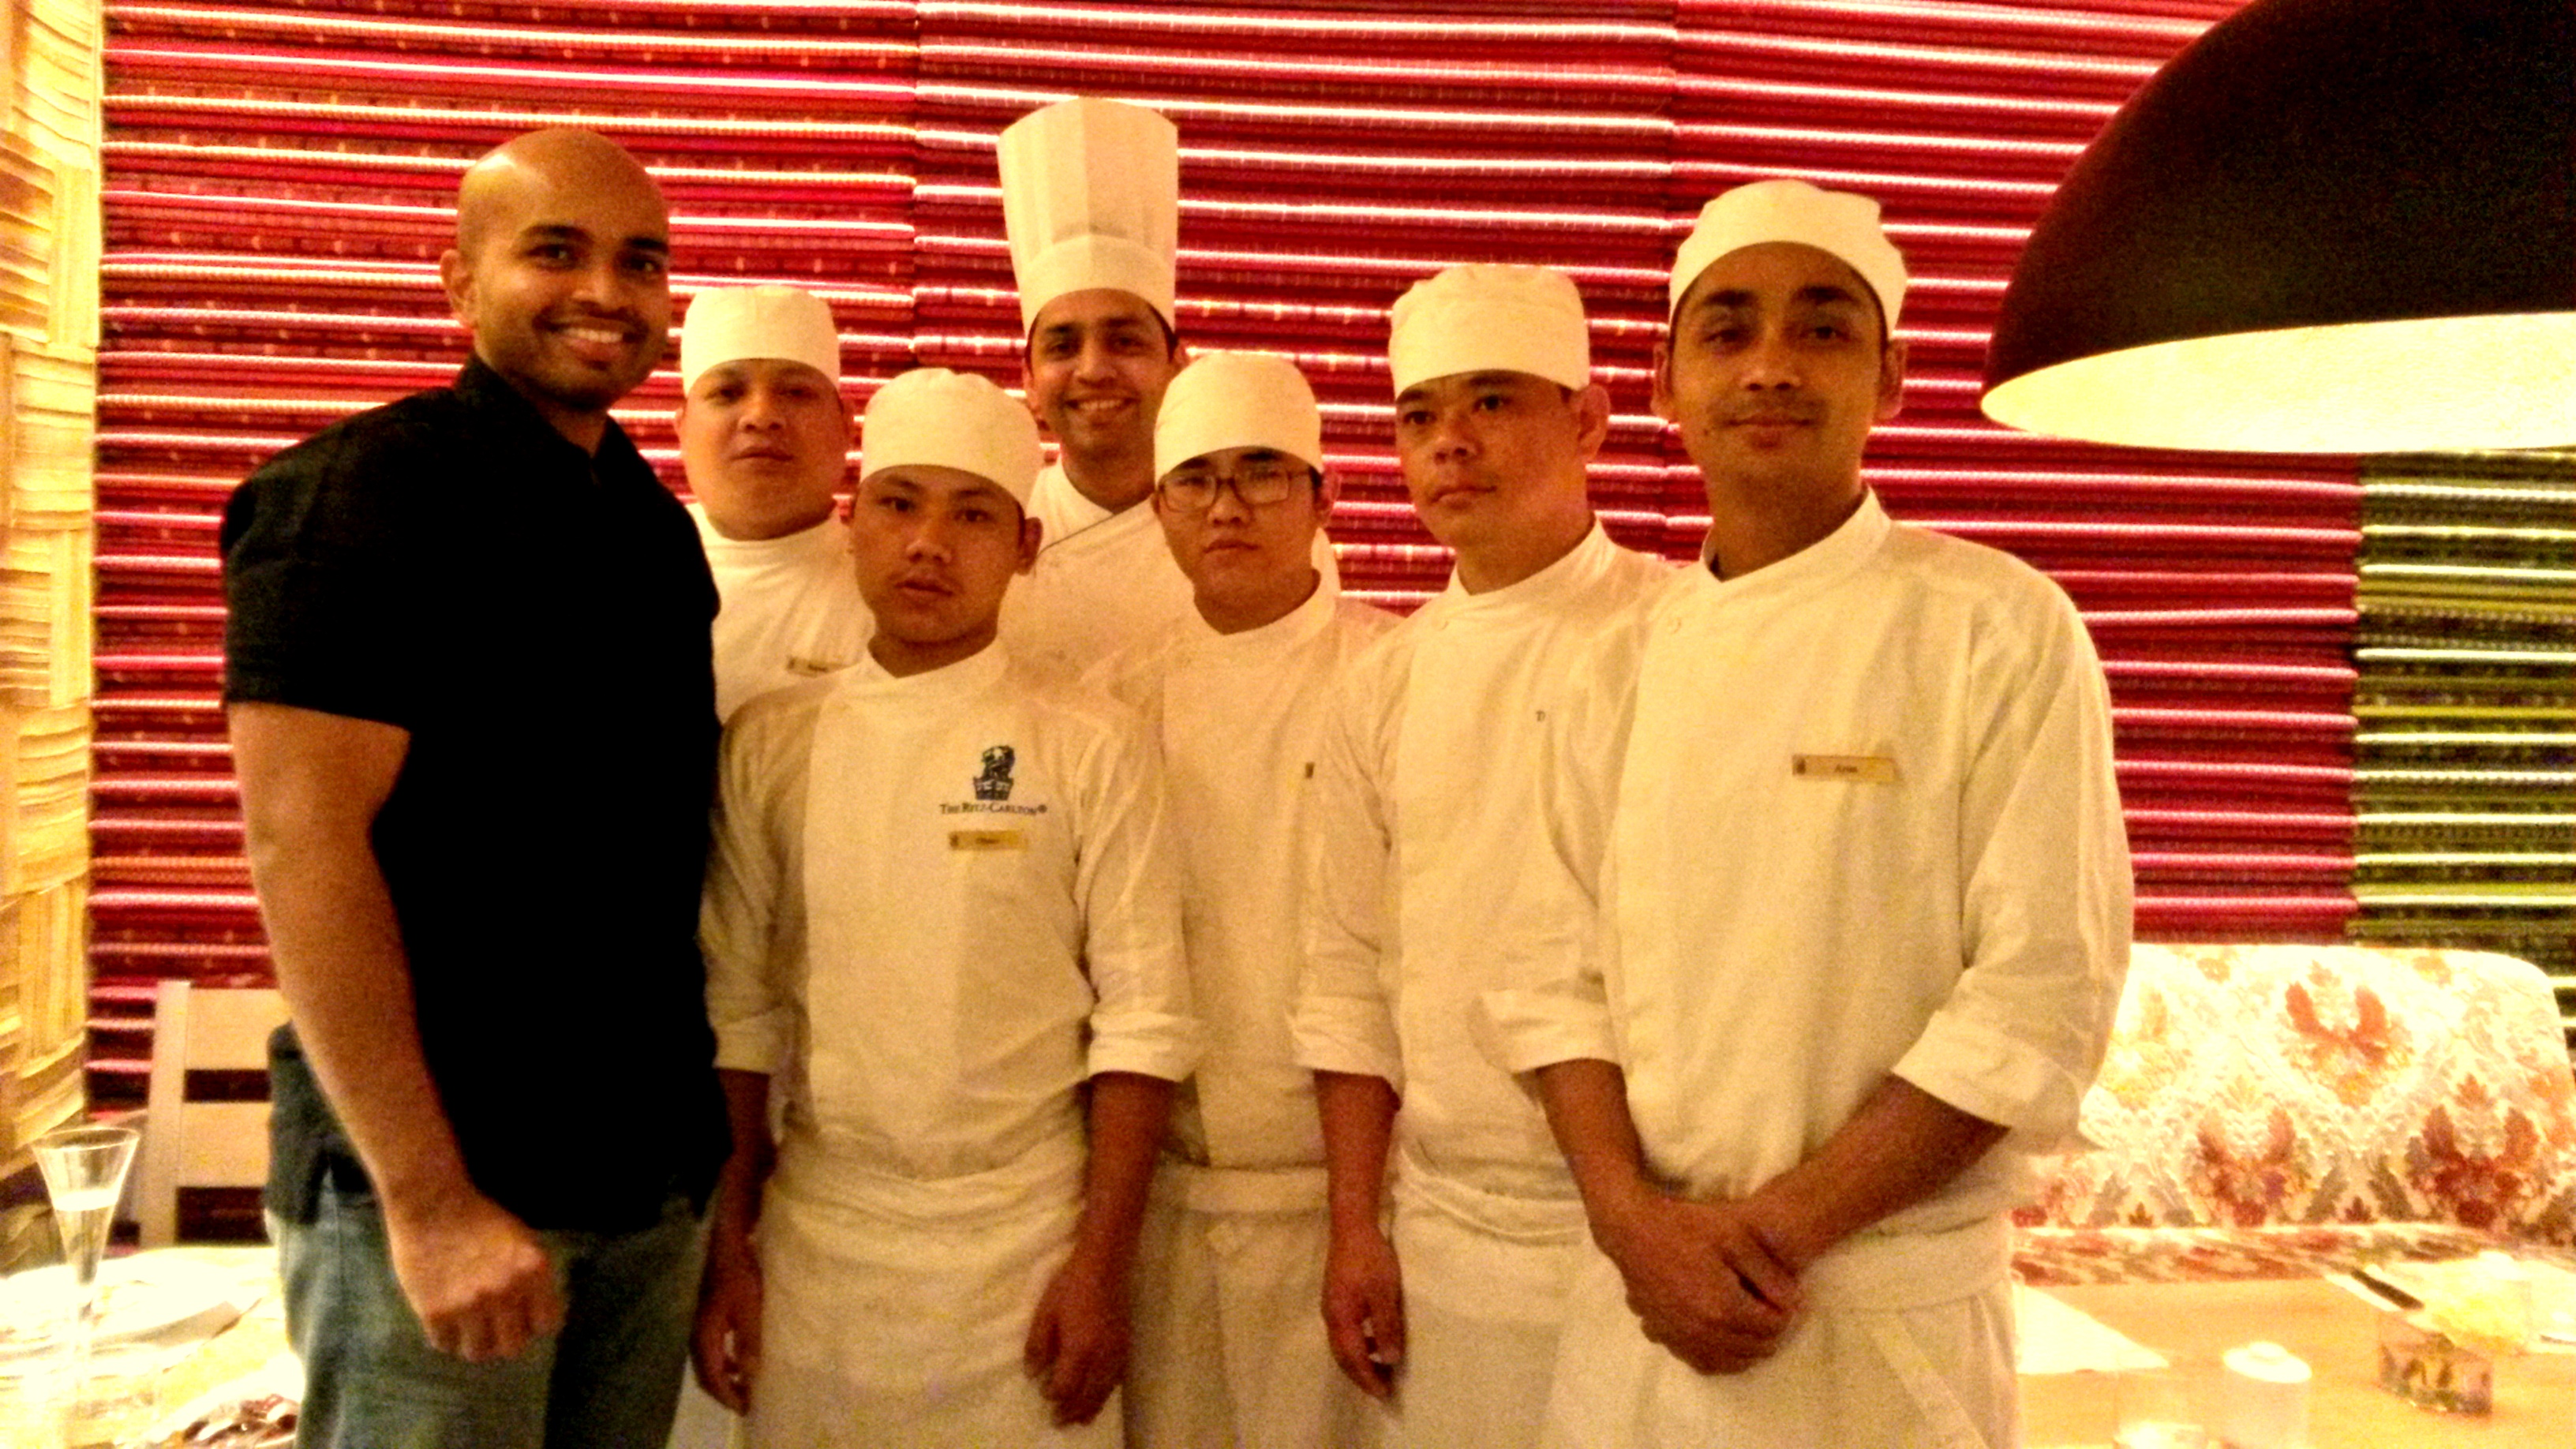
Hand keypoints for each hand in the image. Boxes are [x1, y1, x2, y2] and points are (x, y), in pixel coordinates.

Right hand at [381, 1184, 562, 1361]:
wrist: (433, 1202)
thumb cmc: (480, 1217)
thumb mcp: (522, 1241)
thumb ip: (531, 1278)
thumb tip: (534, 1314)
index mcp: (534, 1271)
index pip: (547, 1325)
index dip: (535, 1325)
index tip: (524, 1321)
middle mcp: (507, 1292)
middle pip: (513, 1347)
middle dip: (506, 1339)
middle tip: (495, 1329)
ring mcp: (470, 1305)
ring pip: (478, 1353)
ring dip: (476, 1343)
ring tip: (469, 1329)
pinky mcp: (435, 1312)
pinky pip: (445, 1345)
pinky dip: (447, 1337)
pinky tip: (446, 1322)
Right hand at [690, 1231, 762, 1412]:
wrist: (721, 1240)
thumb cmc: (737, 1271)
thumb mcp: (749, 1306)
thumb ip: (749, 1341)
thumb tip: (752, 1376)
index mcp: (704, 1336)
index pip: (712, 1378)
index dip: (728, 1396)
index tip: (747, 1407)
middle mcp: (694, 1334)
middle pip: (706, 1373)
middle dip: (725, 1389)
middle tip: (745, 1399)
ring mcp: (696, 1323)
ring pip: (707, 1360)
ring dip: (725, 1374)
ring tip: (746, 1380)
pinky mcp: (703, 1313)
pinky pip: (711, 1346)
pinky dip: (724, 1357)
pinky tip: (739, 1352)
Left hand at [1023, 1245, 1128, 1425]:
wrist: (1106, 1263)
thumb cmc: (1070, 1285)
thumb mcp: (1045, 1312)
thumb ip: (1038, 1345)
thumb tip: (1033, 1373)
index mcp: (1078, 1349)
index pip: (1066, 1386)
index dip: (1054, 1396)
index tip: (1045, 1398)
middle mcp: (1100, 1357)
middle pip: (1088, 1395)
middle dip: (1073, 1411)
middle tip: (1061, 1422)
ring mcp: (1116, 1352)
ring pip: (1105, 1390)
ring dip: (1092, 1407)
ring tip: (1081, 1419)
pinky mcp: (1126, 1345)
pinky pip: (1117, 1379)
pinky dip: (1107, 1393)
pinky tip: (1101, 1394)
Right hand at [1321, 1219, 1403, 1398]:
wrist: (1351, 1228)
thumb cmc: (1371, 1260)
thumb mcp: (1384, 1295)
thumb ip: (1386, 1328)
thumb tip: (1389, 1360)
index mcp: (1341, 1319)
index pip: (1354, 1359)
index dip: (1368, 1378)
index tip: (1383, 1395)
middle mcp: (1331, 1317)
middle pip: (1343, 1357)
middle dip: (1361, 1375)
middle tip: (1381, 1389)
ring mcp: (1330, 1308)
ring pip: (1342, 1346)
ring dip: (1359, 1361)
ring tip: (1380, 1368)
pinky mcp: (1335, 1299)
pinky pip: (1343, 1333)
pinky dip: (1357, 1345)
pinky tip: (1373, 1340)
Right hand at [1595, 1190, 1801, 1374]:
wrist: (1633, 1231)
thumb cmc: (1687, 1226)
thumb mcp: (1737, 1236)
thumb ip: (1770, 1273)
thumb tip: (1793, 1304)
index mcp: (1725, 1307)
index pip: (1774, 1326)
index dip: (1787, 1312)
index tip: (1787, 1297)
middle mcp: (1703, 1331)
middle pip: (1756, 1347)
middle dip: (1773, 1332)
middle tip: (1774, 1310)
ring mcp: (1681, 1338)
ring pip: (1731, 1361)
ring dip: (1751, 1349)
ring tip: (1754, 1326)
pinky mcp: (1664, 1338)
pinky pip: (1702, 1364)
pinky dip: (1722, 1359)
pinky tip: (1726, 1341)